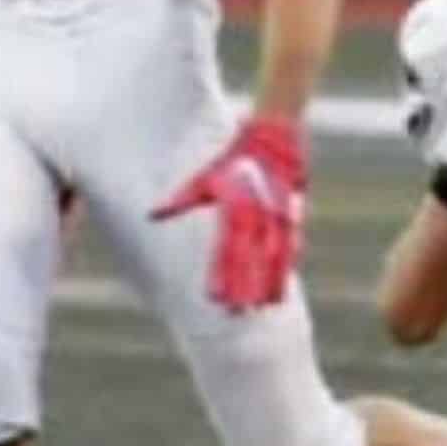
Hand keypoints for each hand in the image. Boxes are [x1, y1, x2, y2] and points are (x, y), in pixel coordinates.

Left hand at [152, 114, 306, 312]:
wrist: (275, 131)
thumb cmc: (235, 157)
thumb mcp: (206, 178)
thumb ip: (180, 200)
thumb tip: (152, 215)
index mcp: (237, 207)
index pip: (228, 249)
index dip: (222, 274)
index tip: (215, 299)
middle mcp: (260, 215)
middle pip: (253, 258)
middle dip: (247, 287)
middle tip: (238, 314)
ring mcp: (281, 215)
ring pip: (277, 256)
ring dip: (271, 282)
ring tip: (266, 306)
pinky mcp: (294, 213)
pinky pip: (291, 244)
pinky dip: (285, 265)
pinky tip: (280, 286)